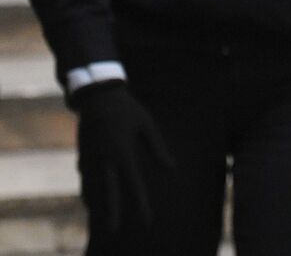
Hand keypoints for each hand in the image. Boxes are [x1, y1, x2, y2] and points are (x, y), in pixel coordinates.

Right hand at [73, 81, 174, 233]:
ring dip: (97, 202)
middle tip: (115, 230)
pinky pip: (85, 175)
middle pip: (108, 193)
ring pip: (92, 187)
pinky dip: (87, 186)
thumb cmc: (127, 108)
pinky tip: (90, 194)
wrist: (97, 94)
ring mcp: (91, 157)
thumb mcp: (146, 125)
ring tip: (100, 216)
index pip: (134, 185)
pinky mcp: (83, 153)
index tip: (146, 221)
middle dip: (112, 213)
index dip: (141, 204)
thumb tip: (172, 168)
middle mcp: (105, 160)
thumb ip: (158, 148)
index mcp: (123, 153)